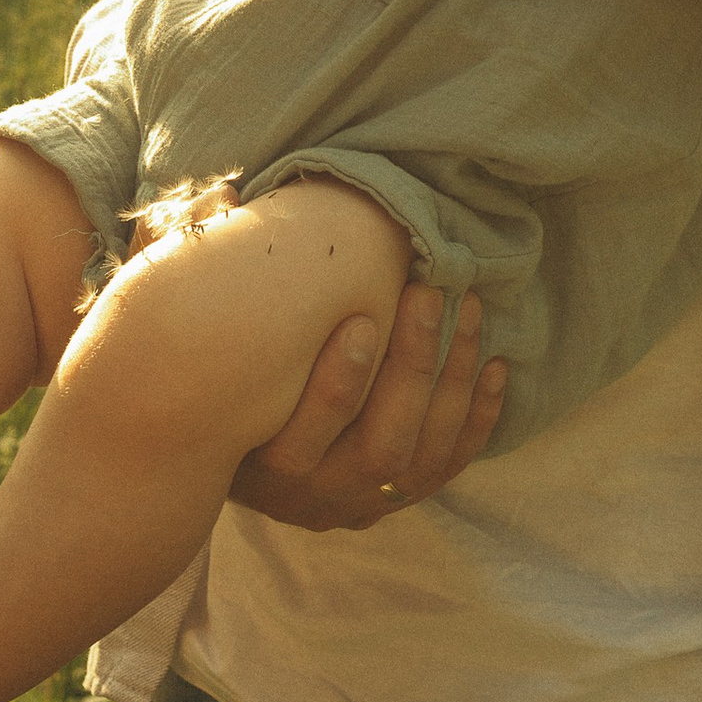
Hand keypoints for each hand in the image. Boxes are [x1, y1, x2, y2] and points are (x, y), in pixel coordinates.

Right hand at [229, 283, 506, 529]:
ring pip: (420, 456)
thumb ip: (214, 290)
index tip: (362, 317)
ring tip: (467, 310)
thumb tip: (228, 198)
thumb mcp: (207, 348)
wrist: (220, 448)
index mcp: (259, 466)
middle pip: (380, 448)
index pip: (302, 439)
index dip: (339, 384)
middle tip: (428, 295)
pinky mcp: (392, 500)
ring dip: (452, 381)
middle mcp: (312, 495)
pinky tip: (495, 366)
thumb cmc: (218, 377)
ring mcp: (357, 502)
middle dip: (413, 368)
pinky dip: (477, 418)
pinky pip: (446, 466)